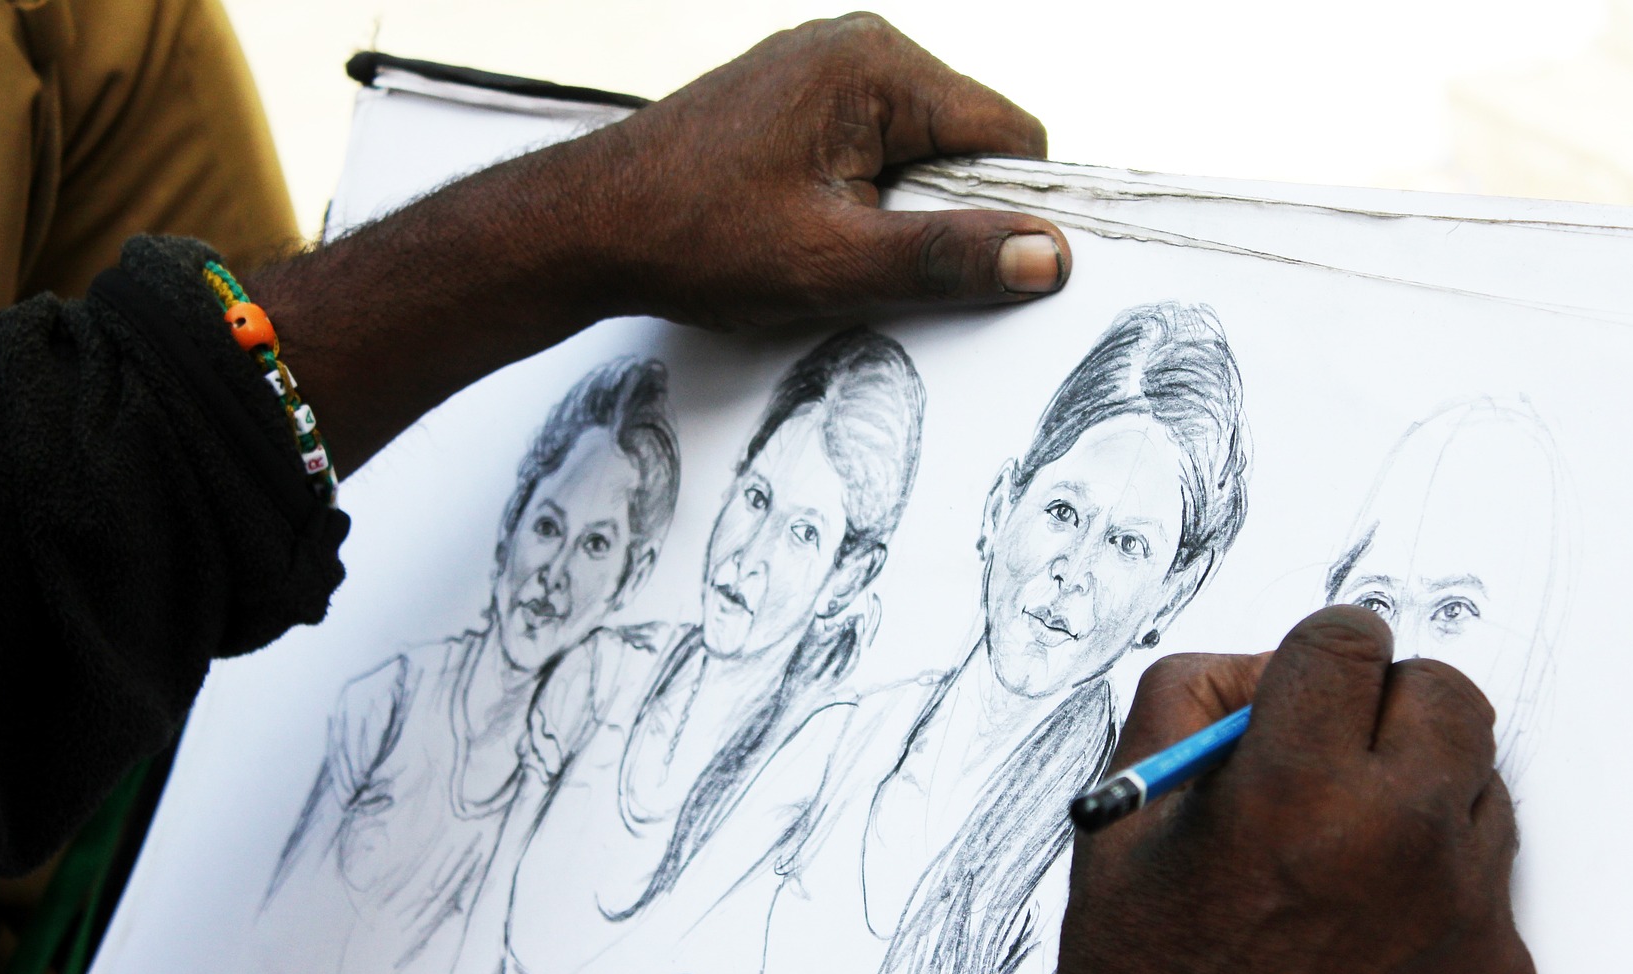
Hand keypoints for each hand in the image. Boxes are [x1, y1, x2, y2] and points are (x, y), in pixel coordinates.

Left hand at [253, 14, 1065, 469]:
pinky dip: (864, 197)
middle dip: (947, 211)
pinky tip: (811, 230)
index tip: (981, 269)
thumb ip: (949, 257)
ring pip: (919, 149)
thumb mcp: (835, 263)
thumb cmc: (696, 238)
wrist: (585, 224)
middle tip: (876, 263)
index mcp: (879, 68)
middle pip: (967, 140)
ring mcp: (824, 65)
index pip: (1010, 134)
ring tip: (831, 246)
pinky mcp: (798, 94)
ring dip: (901, 210)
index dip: (1013, 210)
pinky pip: (872, 146)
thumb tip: (1047, 255)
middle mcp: (857, 45)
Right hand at [1036, 606, 1536, 973]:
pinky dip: (1437, 896)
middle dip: (1390, 706)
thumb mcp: (1122, 824)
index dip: (1320, 655)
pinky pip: (1491, 890)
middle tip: (1340, 754)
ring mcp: (1466, 913)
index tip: (1310, 682)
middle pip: (1449, 693)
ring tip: (1342, 866)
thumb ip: (1187, 706)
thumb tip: (1265, 671)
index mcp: (1298, 787)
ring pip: (1481, 788)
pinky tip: (1365, 945)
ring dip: (1421, 799)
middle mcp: (1401, 838)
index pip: (1353, 639)